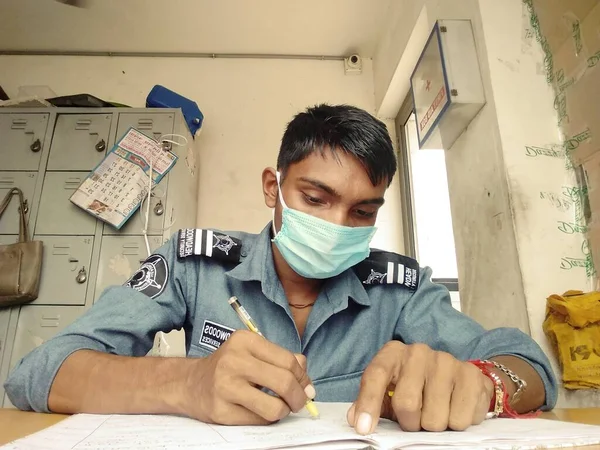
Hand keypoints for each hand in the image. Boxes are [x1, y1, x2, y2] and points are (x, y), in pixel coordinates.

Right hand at [185, 330, 314, 424]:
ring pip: (274, 408)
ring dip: (284, 411)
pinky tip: (259, 411)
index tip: (306, 387)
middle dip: (299, 397)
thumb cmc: (228, 367)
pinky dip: (266, 419)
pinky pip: (258, 421)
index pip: (288, 361)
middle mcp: (233, 361)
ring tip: (279, 407)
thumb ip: (281, 358)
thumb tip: (306, 378)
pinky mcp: (220, 411)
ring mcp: (225, 387)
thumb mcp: (252, 352)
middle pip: (284, 382)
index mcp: (245, 341)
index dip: (303, 377)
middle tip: (300, 402)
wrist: (190, 383)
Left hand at [347, 341, 493, 433]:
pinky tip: (454, 409)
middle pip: (407, 403)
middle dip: (410, 423)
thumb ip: (369, 402)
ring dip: (434, 426)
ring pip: (436, 417)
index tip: (364, 428)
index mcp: (392, 353)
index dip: (368, 404)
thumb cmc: (412, 385)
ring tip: (435, 413)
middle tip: (415, 420)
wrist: (453, 374)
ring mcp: (446, 361)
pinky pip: (462, 418)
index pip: (375, 375)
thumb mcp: (387, 390)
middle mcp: (418, 352)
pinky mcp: (471, 375)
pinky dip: (457, 424)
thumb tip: (356, 419)